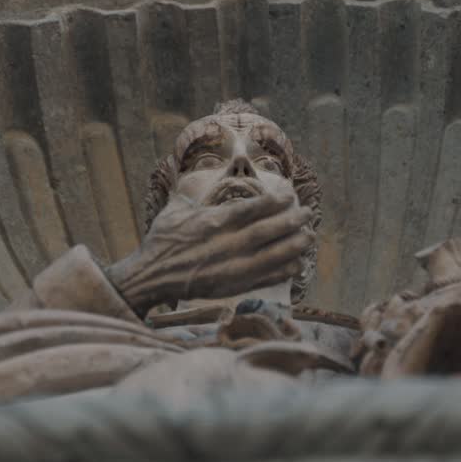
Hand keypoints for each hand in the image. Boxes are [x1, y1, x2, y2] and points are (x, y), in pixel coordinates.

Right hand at [106, 191, 311, 314]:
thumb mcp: (175, 209)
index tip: (290, 196)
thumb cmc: (162, 240)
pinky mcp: (230, 286)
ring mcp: (229, 267)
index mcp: (212, 222)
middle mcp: (223, 244)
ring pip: (269, 256)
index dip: (274, 202)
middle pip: (265, 231)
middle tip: (308, 213)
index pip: (250, 209)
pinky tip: (297, 265)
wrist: (151, 276)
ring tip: (309, 237)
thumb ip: (192, 191)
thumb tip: (197, 174)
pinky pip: (262, 279)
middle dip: (291, 221)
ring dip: (293, 246)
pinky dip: (282, 273)